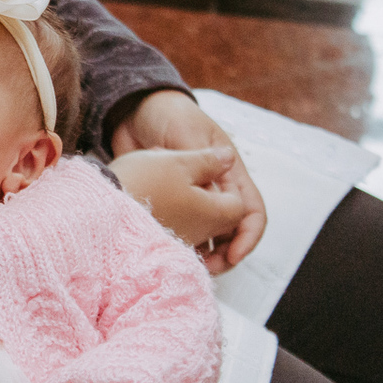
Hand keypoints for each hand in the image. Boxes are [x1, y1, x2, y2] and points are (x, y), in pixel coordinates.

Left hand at [110, 90, 265, 272]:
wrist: (132, 112)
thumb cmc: (167, 116)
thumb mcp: (188, 134)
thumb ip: (206, 162)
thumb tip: (225, 187)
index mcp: (229, 171)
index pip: (250, 210)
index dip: (247, 236)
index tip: (233, 256)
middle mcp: (214, 188)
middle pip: (230, 230)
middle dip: (224, 253)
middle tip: (206, 269)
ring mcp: (191, 197)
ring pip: (205, 235)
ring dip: (200, 252)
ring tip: (184, 264)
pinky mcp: (168, 203)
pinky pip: (179, 230)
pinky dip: (177, 242)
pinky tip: (165, 250)